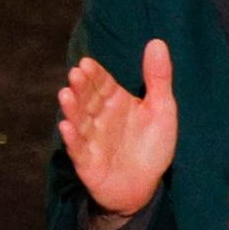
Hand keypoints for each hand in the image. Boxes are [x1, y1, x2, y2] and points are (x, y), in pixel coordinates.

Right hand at [58, 38, 176, 218]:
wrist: (146, 187)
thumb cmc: (152, 147)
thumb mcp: (162, 110)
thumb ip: (158, 78)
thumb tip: (158, 42)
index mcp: (115, 101)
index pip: (101, 83)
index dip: (94, 74)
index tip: (87, 64)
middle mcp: (99, 116)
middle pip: (87, 98)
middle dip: (81, 87)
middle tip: (76, 75)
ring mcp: (91, 138)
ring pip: (79, 120)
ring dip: (71, 108)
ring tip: (66, 95)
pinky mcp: (87, 162)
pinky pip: (78, 149)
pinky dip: (72, 139)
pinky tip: (66, 127)